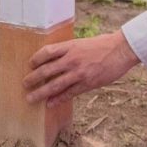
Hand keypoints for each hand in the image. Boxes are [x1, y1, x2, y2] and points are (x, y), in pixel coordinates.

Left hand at [23, 30, 138, 107]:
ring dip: (40, 93)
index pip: (47, 52)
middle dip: (33, 79)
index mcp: (70, 46)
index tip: (30, 64)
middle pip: (46, 70)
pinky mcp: (87, 84)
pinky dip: (57, 99)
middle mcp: (72, 59)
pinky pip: (69, 94)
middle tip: (25, 84)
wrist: (121, 50)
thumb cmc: (104, 44)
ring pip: (54, 85)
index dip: (36, 59)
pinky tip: (50, 104)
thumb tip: (57, 58)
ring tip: (31, 98)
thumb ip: (71, 50)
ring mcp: (79, 73)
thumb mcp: (83, 42)